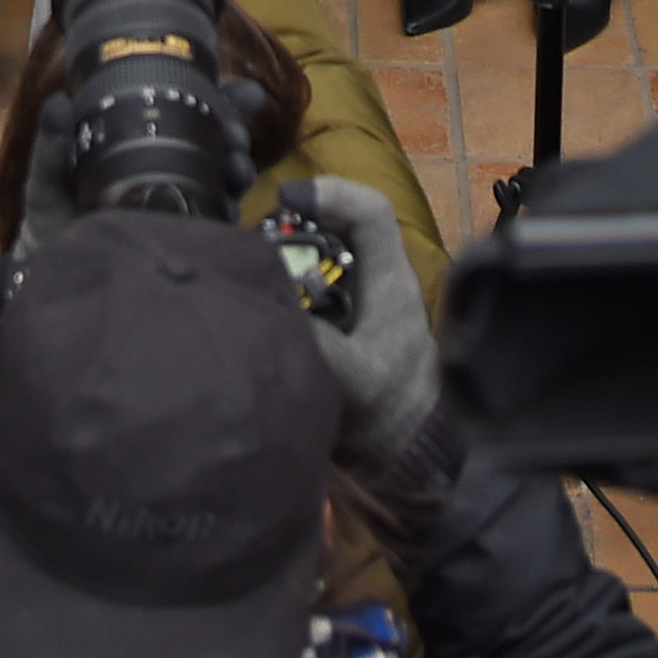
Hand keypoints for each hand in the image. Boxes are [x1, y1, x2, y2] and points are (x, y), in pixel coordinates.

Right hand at [274, 177, 447, 485]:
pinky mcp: (337, 328)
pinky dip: (279, 288)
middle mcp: (373, 283)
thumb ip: (318, 347)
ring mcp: (355, 304)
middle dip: (294, 227)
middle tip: (254, 245)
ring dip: (283, 258)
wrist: (407, 464)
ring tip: (249, 273)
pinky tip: (255, 305)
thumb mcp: (356, 383)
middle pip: (335, 227)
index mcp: (389, 283)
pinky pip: (304, 289)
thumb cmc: (395, 419)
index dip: (330, 193)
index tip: (286, 201)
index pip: (370, 211)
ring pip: (317, 256)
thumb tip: (271, 312)